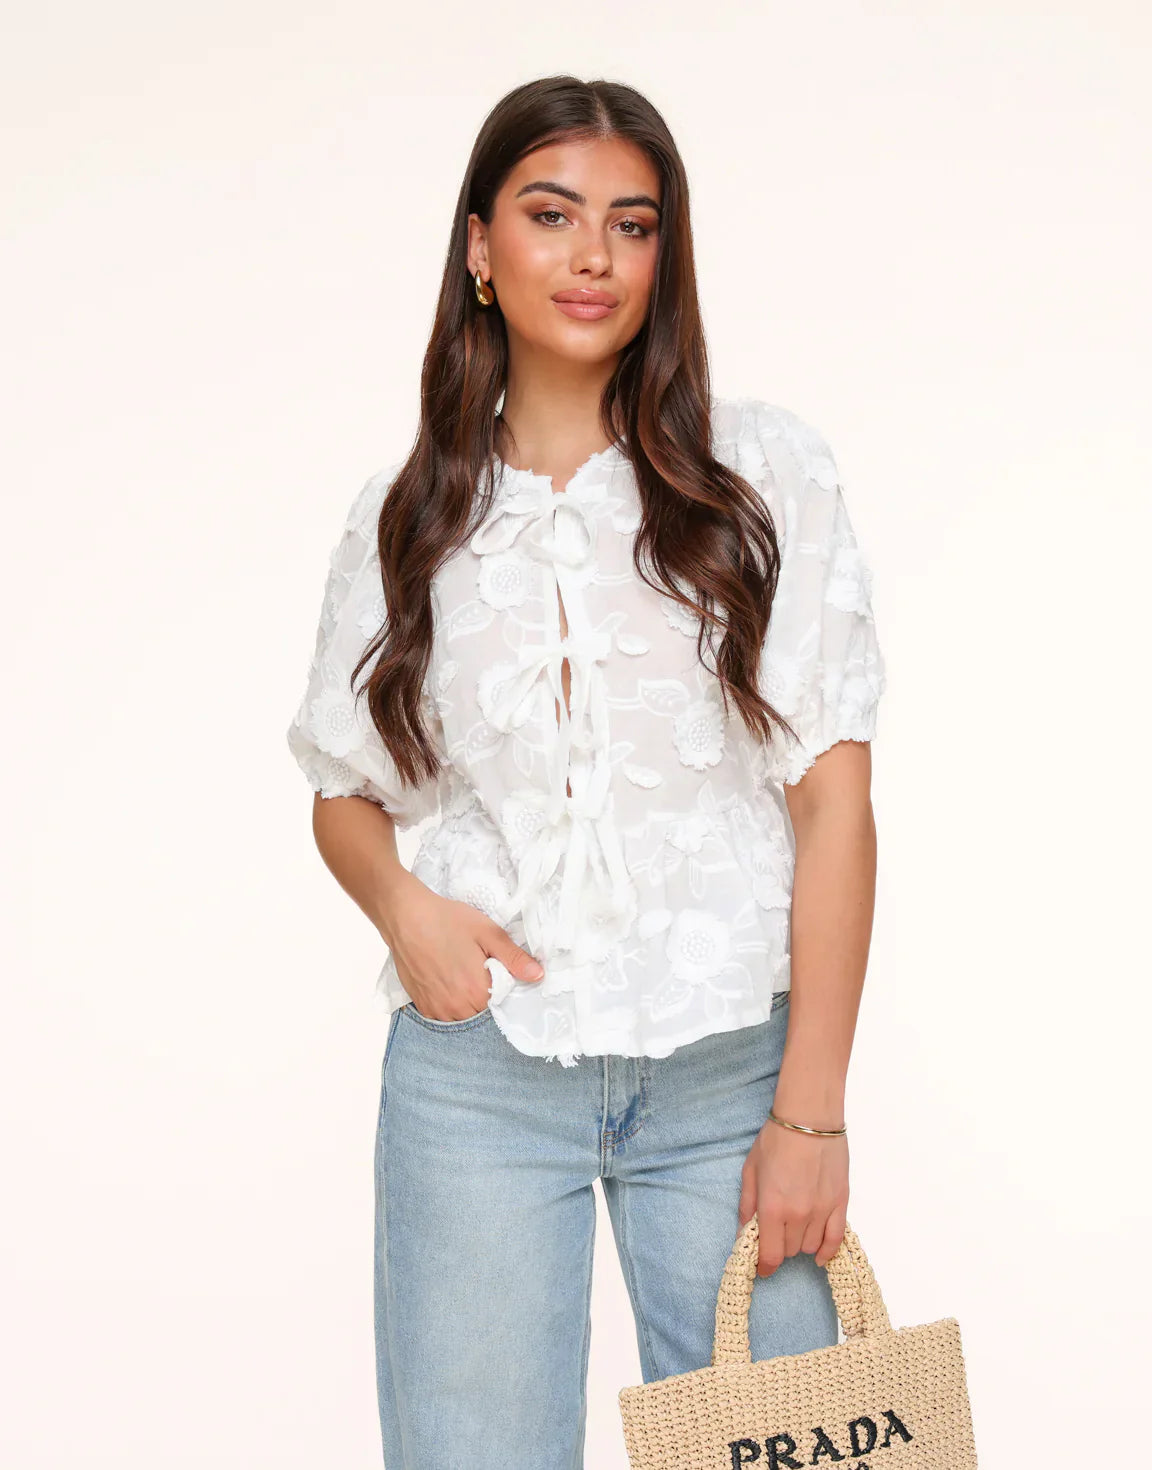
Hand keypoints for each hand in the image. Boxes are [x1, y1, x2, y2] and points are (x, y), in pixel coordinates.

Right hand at [377, 871, 544, 1021]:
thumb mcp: (487, 932)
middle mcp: (457, 1009)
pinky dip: (449, 1004)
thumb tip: (538, 976)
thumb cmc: (447, 920)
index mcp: (478, 993)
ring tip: (461, 975)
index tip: (498, 974)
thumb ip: (514, 958)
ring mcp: (437, 1010)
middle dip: (486, 998)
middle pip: (482, 1014)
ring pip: (462, 1017)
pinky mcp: (421, 1005)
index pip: (503, 1006)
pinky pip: (443, 1015)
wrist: (405, 916)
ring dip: (467, 1003)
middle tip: (478, 971)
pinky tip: (447, 981)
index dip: (503, 990)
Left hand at [737, 1114, 848, 1273]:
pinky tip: (819, 1256)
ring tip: (795, 1227)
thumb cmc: (776, 1139)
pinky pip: (836, 1239)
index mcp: (772, 1207)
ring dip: (800, 1243)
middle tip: (775, 1231)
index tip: (761, 1269)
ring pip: (811, 1247)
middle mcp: (798, 1215)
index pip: (770, 1255)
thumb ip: (747, 1206)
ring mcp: (822, 1211)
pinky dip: (828, 1252)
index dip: (764, 1267)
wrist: (809, 1118)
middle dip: (780, 1246)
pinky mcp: (841, 1203)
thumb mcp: (750, 1170)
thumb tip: (744, 1234)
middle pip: (790, 1251)